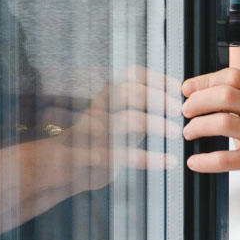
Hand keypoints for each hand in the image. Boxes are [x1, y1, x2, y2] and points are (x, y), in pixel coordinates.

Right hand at [61, 66, 181, 191]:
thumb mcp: (115, 115)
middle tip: (177, 110)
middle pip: (129, 92)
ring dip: (155, 124)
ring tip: (175, 132)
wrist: (62, 164)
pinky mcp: (97, 157)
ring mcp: (97, 132)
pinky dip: (151, 159)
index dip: (156, 78)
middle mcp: (100, 108)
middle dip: (156, 98)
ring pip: (127, 120)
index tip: (177, 88)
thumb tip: (176, 93)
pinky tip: (169, 161)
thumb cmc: (100, 137)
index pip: (131, 75)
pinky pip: (127, 155)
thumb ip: (138, 104)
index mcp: (106, 95)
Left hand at [181, 67, 239, 198]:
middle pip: (223, 94)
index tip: (189, 89)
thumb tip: (219, 98)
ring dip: (197, 127)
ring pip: (220, 122)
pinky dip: (203, 160)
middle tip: (186, 111)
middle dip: (197, 101)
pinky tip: (194, 162)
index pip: (233, 76)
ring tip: (189, 133)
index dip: (206, 81)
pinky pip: (223, 158)